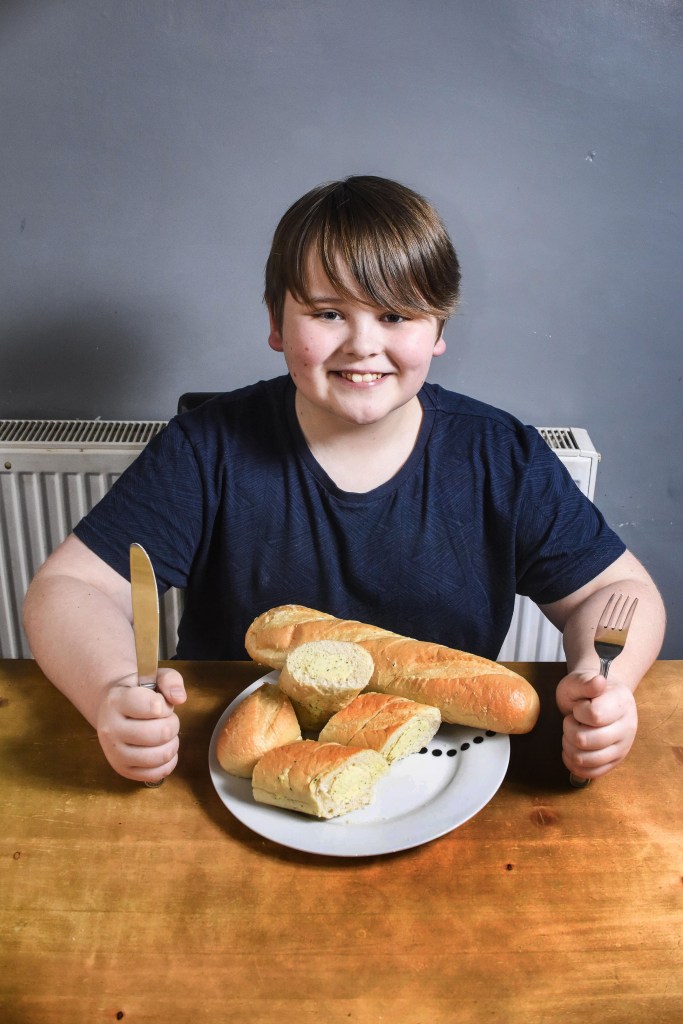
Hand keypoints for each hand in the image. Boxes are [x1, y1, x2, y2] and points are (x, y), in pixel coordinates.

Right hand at [96, 667, 186, 782]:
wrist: (113, 710)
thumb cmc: (137, 692)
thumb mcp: (153, 677)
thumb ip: (170, 679)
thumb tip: (180, 698)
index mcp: (116, 701)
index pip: (154, 707)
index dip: (166, 705)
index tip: (160, 703)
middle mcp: (110, 729)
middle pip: (161, 733)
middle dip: (172, 724)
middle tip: (166, 719)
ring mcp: (114, 753)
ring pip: (160, 755)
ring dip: (172, 743)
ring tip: (165, 734)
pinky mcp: (123, 770)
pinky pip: (157, 773)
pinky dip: (168, 762)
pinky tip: (163, 749)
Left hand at [556, 671, 637, 780]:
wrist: (597, 699)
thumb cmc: (586, 690)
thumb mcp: (579, 680)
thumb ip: (586, 682)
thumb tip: (599, 681)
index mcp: (622, 703)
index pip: (594, 716)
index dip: (579, 711)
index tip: (580, 706)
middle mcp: (628, 727)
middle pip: (585, 741)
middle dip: (569, 729)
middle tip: (572, 720)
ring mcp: (623, 748)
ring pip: (584, 759)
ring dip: (569, 746)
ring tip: (572, 732)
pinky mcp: (614, 763)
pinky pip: (589, 773)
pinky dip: (573, 763)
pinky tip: (572, 748)